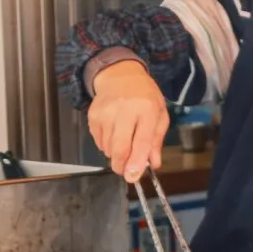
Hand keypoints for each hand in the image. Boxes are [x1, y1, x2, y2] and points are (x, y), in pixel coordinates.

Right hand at [87, 60, 169, 183]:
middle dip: (122, 166)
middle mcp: (125, 110)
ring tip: (124, 140)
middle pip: (120, 148)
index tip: (133, 176)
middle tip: (126, 171)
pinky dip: (107, 144)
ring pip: (108, 148)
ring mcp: (106, 113)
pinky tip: (114, 132)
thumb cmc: (144, 96)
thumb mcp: (160, 114)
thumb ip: (156, 141)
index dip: (137, 162)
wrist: (120, 75)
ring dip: (116, 154)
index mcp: (147, 109)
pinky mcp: (93, 116)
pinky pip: (99, 142)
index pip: (142, 141)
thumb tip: (154, 164)